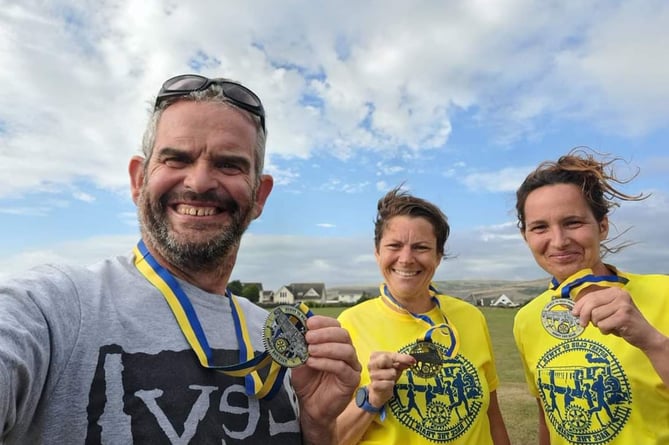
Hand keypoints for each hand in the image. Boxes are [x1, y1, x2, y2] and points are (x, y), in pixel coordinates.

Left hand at [291, 316, 360, 443]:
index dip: (323, 322)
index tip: (308, 323)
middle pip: (343, 335)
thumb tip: (294, 331)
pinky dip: (326, 362)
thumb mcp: (300, 361)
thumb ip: (300, 347)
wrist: (311, 408)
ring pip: (346, 350)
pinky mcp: (352, 380)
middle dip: (324, 333)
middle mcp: (347, 352)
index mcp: (336, 343)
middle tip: (308, 337)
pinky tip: (312, 362)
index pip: (336, 326)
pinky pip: (342, 368)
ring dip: (326, 347)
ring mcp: (352, 366)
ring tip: (310, 351)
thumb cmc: (308, 383)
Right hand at [366, 351, 415, 406]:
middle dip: (394, 366)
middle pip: (385, 359)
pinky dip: (391, 384)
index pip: (390, 354)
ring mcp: (372, 375)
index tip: (413, 360)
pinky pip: (389, 383)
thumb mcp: (396, 366)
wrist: (379, 392)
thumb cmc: (387, 376)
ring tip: (390, 379)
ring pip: (390, 373)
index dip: (402, 357)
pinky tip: (388, 385)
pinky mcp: (375, 385)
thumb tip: (412, 360)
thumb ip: (402, 361)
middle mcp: (371, 364)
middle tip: (395, 370)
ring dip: (393, 377)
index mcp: (375, 356)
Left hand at [572, 286, 658, 349]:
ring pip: (596, 316)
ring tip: (608, 325)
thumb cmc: (623, 323)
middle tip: (583, 324)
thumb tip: (574, 310)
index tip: (574, 313)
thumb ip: (595, 306)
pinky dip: (605, 331)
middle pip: (591, 304)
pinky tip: (614, 330)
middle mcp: (619, 294)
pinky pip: (603, 325)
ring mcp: (623, 305)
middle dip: (584, 315)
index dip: (579, 304)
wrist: (646, 335)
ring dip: (598, 325)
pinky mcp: (624, 317)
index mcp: (614, 290)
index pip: (591, 295)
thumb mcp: (609, 310)